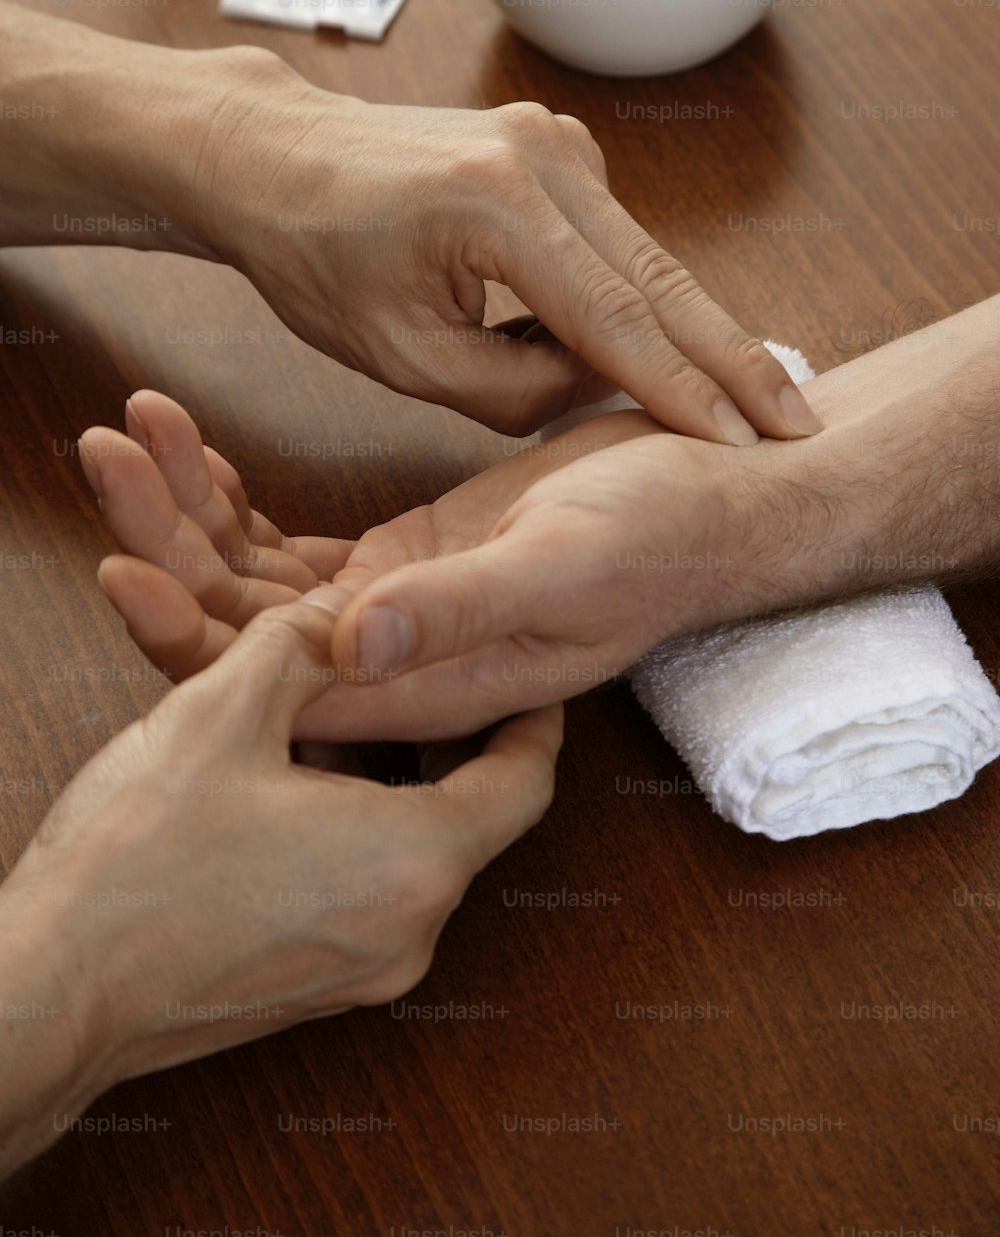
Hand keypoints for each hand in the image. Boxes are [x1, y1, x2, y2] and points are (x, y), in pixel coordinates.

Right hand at [0, 590, 559, 1175]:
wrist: (51, 994)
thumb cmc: (135, 862)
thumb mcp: (220, 711)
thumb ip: (297, 644)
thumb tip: (338, 613)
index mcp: (413, 860)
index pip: (526, 780)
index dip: (536, 717)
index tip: (531, 677)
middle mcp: (410, 931)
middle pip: (471, 819)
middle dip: (448, 743)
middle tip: (423, 682)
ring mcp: (365, 974)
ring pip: (414, 858)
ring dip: (393, 790)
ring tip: (340, 726)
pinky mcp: (318, 993)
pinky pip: (370, 898)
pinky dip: (357, 840)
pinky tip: (292, 794)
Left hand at [82, 389, 742, 740]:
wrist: (713, 489)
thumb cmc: (658, 532)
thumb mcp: (563, 563)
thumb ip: (460, 609)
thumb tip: (345, 643)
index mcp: (428, 686)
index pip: (274, 691)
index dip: (188, 639)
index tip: (119, 564)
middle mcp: (397, 663)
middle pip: (241, 634)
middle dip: (165, 551)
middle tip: (106, 454)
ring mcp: (392, 612)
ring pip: (255, 587)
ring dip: (187, 516)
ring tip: (133, 430)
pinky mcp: (398, 562)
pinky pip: (290, 551)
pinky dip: (239, 505)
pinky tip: (203, 455)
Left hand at [185, 49, 817, 440]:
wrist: (278, 159)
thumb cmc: (316, 258)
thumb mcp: (401, 355)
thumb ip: (509, 390)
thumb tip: (595, 388)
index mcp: (497, 207)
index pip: (613, 320)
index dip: (680, 390)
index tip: (740, 442)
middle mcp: (544, 159)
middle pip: (660, 279)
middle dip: (731, 357)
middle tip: (800, 419)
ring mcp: (556, 144)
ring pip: (647, 259)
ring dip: (697, 329)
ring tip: (764, 397)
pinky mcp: (557, 151)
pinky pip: (618, 240)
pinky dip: (649, 295)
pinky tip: (688, 347)